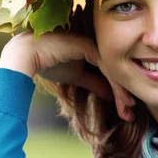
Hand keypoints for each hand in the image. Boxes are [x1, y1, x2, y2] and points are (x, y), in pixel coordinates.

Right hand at [0, 32, 135, 120]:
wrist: (28, 55)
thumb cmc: (49, 62)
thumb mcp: (77, 76)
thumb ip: (94, 82)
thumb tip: (110, 95)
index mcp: (95, 48)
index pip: (112, 70)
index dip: (119, 90)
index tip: (126, 109)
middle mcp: (98, 43)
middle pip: (116, 70)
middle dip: (124, 93)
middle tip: (130, 114)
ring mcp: (94, 43)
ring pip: (114, 70)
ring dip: (122, 92)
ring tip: (127, 111)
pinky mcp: (89, 46)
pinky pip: (107, 68)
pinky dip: (116, 86)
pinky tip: (121, 101)